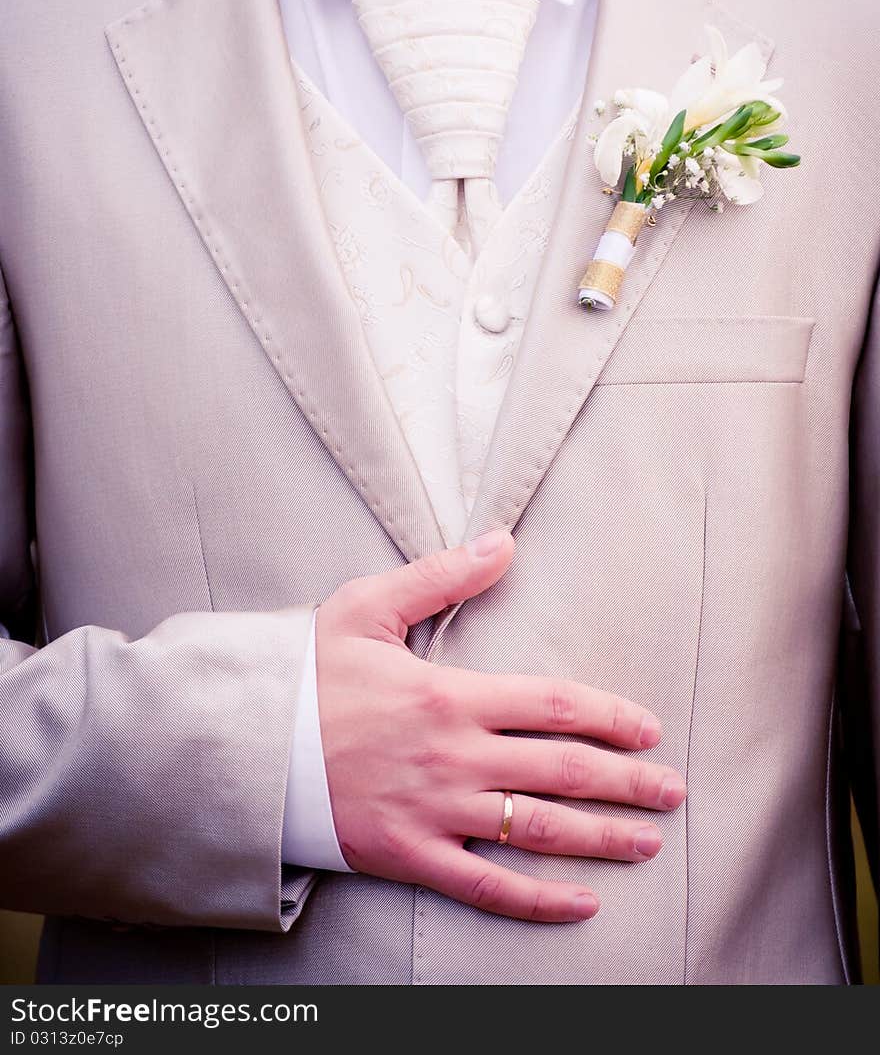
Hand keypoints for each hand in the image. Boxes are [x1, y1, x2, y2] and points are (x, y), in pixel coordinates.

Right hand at [315, 529, 685, 922]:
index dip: (611, 717)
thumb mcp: (369, 606)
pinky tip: (583, 904)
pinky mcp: (410, 856)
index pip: (555, 706)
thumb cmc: (307, 672)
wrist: (243, 743)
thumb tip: (503, 540)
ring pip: (538, 831)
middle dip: (628, 784)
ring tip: (647, 843)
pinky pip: (487, 887)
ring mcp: (435, 812)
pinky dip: (539, 901)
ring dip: (602, 839)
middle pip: (563, 772)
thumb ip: (442, 576)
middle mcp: (454, 757)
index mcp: (451, 695)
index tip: (647, 728)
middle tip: (673, 792)